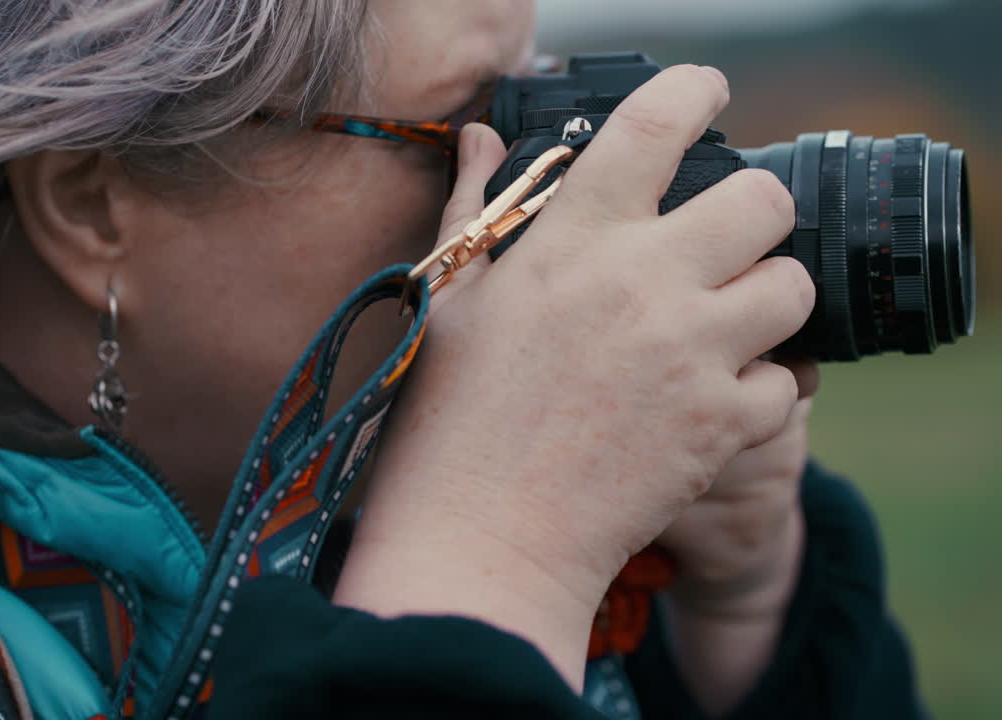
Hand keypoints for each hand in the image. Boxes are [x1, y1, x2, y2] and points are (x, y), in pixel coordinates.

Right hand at [335, 65, 812, 690]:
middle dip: (755, 214)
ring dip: (768, 300)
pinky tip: (712, 401)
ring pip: (794, 287)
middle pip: (764, 201)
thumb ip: (475, 205)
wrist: (480, 536)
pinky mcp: (721, 424)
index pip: (658, 121)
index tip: (706, 95)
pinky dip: (759, 391)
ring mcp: (691, 352)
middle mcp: (644, 279)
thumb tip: (480, 136)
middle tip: (724, 242)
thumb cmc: (448, 414)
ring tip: (726, 324)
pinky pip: (786, 384)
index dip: (695, 91)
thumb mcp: (450, 295)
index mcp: (573, 236)